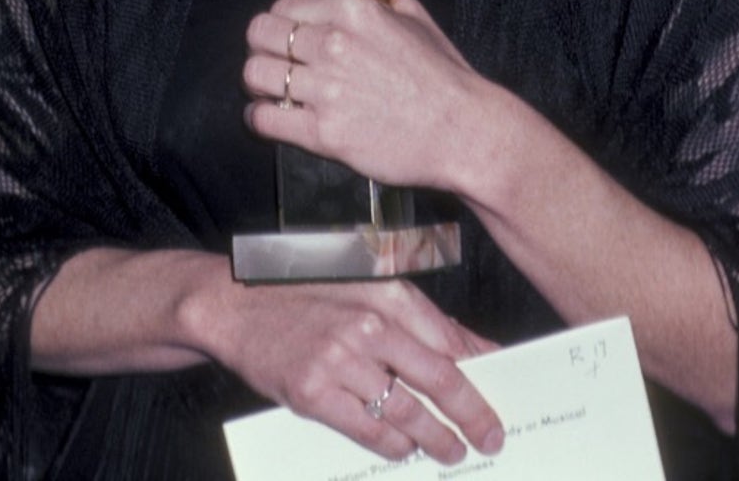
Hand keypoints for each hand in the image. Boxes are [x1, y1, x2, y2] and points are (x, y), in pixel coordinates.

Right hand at [215, 275, 502, 464]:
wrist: (235, 302)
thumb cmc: (305, 293)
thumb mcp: (366, 287)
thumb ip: (419, 319)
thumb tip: (474, 349)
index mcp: (386, 293)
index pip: (449, 340)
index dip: (481, 373)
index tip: (502, 395)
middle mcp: (367, 325)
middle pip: (438, 379)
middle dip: (471, 415)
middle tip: (491, 438)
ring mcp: (339, 360)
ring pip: (406, 411)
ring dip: (436, 438)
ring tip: (452, 451)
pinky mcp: (312, 393)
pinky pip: (367, 429)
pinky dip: (392, 445)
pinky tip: (405, 450)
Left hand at [243, 0, 478, 190]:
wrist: (463, 131)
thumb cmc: (445, 76)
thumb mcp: (416, 19)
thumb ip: (380, 4)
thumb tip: (358, 3)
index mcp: (354, 11)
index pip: (284, 7)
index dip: (279, 23)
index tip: (284, 37)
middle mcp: (334, 44)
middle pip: (260, 35)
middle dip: (260, 47)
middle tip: (272, 61)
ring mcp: (326, 90)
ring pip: (255, 75)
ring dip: (257, 82)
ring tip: (269, 90)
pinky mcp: (324, 133)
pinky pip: (265, 119)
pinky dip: (258, 117)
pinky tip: (267, 117)